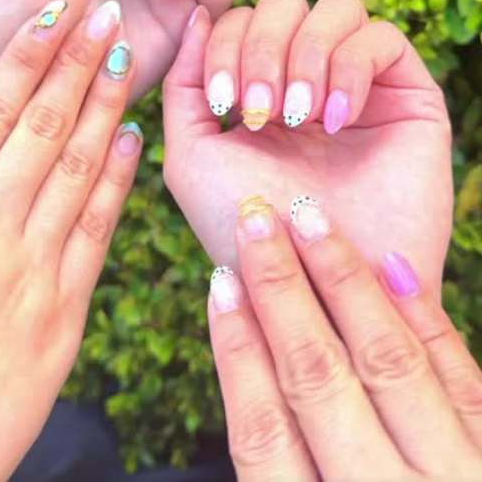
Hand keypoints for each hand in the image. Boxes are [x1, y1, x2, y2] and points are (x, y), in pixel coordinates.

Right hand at [0, 0, 140, 481]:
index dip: (24, 61)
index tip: (54, 14)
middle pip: (39, 133)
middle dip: (75, 68)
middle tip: (108, 18)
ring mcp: (28, 273)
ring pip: (75, 171)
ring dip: (104, 109)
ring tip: (127, 60)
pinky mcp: (62, 312)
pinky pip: (95, 233)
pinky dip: (117, 182)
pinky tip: (135, 141)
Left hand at [163, 0, 451, 293]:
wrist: (316, 285)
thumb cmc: (247, 229)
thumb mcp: (192, 154)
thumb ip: (183, 83)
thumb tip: (198, 16)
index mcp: (258, 87)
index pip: (242, 19)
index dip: (227, 45)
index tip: (224, 104)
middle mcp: (308, 78)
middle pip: (285, 2)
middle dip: (263, 49)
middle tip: (261, 110)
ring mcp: (359, 83)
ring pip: (336, 8)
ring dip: (305, 56)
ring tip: (300, 116)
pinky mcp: (409, 95)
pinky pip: (382, 38)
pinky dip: (350, 69)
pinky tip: (335, 122)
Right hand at [208, 197, 481, 480]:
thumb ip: (287, 458)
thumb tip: (253, 357)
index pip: (262, 429)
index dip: (236, 350)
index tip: (220, 283)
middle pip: (315, 377)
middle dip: (279, 290)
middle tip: (255, 221)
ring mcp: (451, 476)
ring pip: (386, 361)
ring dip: (343, 282)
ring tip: (310, 221)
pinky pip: (460, 379)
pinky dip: (423, 318)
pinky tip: (392, 265)